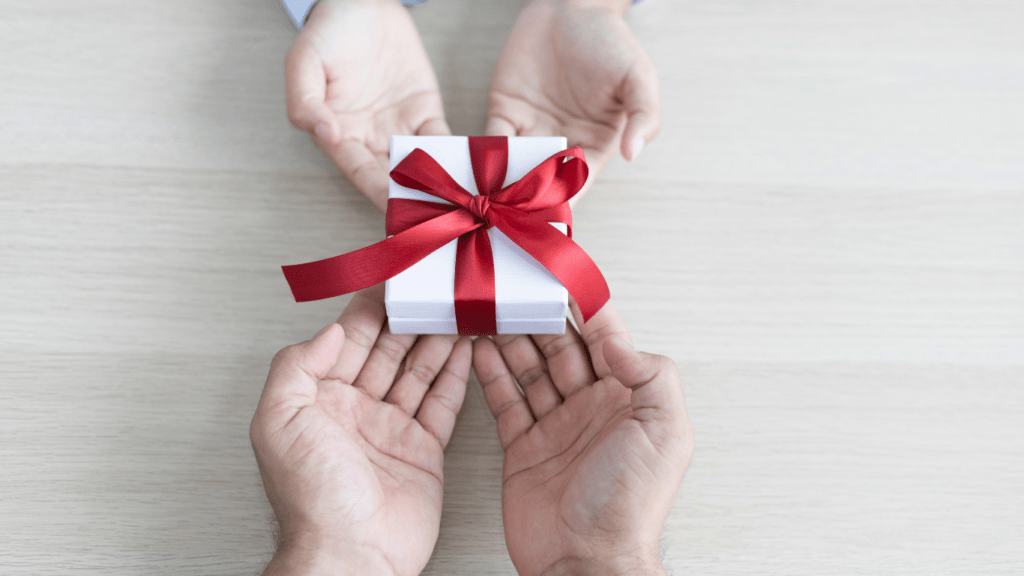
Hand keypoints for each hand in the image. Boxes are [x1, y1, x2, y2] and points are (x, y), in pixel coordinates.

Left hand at [251, 288, 471, 575]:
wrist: (350, 554)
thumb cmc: (311, 498)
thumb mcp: (279, 420)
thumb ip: (297, 366)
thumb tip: (328, 330)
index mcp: (320, 400)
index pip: (349, 341)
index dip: (371, 311)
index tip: (392, 283)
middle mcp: (356, 411)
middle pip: (388, 351)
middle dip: (411, 320)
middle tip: (434, 291)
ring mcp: (391, 429)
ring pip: (418, 372)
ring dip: (437, 341)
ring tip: (456, 312)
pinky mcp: (423, 450)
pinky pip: (442, 404)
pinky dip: (456, 376)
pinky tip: (465, 352)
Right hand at [286, 0, 449, 210]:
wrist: (363, 1)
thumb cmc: (328, 30)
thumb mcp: (304, 60)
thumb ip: (305, 100)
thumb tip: (326, 133)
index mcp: (339, 134)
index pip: (361, 171)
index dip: (379, 191)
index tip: (397, 210)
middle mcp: (370, 139)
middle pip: (394, 178)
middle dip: (414, 200)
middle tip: (437, 219)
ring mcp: (399, 128)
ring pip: (420, 166)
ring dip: (438, 186)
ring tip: (459, 205)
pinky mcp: (425, 114)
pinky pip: (441, 141)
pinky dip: (455, 158)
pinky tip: (472, 175)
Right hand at [473, 302, 692, 575]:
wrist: (586, 563)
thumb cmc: (630, 505)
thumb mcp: (665, 430)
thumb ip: (649, 373)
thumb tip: (616, 336)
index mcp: (628, 399)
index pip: (605, 338)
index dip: (585, 306)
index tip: (562, 276)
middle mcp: (591, 408)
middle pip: (562, 348)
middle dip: (539, 317)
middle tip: (515, 288)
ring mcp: (556, 426)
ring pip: (530, 368)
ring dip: (512, 338)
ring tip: (491, 309)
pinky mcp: (524, 447)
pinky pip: (506, 401)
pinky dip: (491, 374)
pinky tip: (479, 349)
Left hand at [486, 0, 659, 203]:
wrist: (573, 4)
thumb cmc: (610, 41)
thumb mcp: (638, 77)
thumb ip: (644, 115)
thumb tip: (633, 153)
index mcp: (595, 145)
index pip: (577, 183)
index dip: (563, 200)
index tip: (548, 215)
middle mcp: (561, 144)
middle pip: (540, 184)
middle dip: (524, 203)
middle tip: (507, 221)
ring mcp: (531, 130)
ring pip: (511, 169)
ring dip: (498, 187)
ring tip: (485, 206)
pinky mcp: (504, 112)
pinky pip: (489, 142)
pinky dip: (480, 159)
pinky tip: (471, 173)